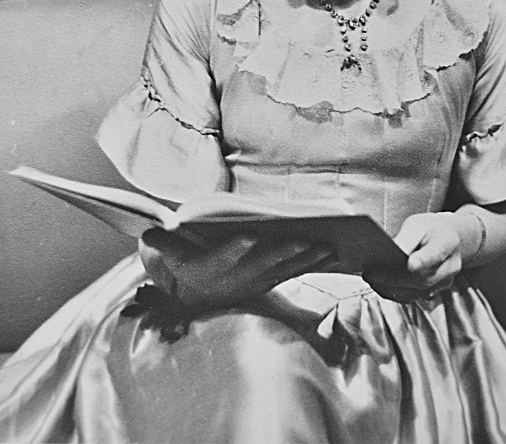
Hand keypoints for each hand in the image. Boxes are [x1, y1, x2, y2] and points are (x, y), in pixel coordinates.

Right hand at [142, 227, 335, 313]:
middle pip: (261, 265)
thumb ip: (161, 243)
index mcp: (206, 269)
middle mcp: (233, 279)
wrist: (194, 298)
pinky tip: (332, 253)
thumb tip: (148, 233)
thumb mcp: (167, 255)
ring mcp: (253, 283)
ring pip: (282, 270)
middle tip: (306, 240)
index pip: (220, 258)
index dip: (234, 249)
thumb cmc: (182, 264)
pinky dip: (312, 264)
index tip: (249, 236)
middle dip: (284, 253)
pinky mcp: (268, 282)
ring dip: (305, 259)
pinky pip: (292, 274)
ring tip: (328, 245)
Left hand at [363, 212, 462, 302]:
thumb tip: (389, 252)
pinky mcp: (435, 291)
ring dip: (392, 288)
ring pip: (418, 292)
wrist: (446, 237)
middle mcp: (450, 266)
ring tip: (372, 280)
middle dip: (395, 279)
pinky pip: (415, 296)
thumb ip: (405, 238)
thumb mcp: (416, 224)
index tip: (409, 264)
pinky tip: (381, 286)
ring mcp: (445, 282)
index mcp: (447, 242)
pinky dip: (396, 293)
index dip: (422, 261)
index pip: (436, 254)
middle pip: (423, 278)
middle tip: (372, 274)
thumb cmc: (428, 229)